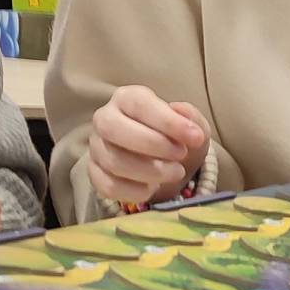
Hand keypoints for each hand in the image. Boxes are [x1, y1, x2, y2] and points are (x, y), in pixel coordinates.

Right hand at [88, 86, 210, 204]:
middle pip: (115, 128)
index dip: (168, 121)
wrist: (164, 161)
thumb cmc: (174, 136)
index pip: (140, 104)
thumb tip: (181, 112)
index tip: (195, 137)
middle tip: (181, 154)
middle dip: (153, 144)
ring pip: (113, 160)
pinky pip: (107, 186)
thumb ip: (191, 117)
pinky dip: (134, 191)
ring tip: (175, 172)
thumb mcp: (190, 124)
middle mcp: (105, 118)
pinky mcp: (94, 173)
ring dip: (149, 171)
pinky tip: (153, 188)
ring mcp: (97, 147)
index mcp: (127, 97)